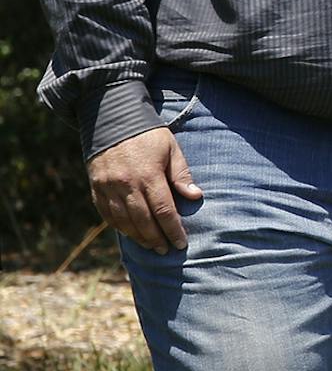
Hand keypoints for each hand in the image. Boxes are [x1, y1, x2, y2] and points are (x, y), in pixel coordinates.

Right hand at [87, 127, 201, 253]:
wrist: (112, 120)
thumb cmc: (148, 135)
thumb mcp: (171, 149)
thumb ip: (181, 175)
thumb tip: (195, 197)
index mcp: (148, 175)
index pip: (163, 210)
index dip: (173, 229)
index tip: (181, 243)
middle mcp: (126, 185)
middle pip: (143, 220)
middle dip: (156, 238)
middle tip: (166, 250)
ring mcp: (108, 187)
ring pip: (123, 221)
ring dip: (138, 237)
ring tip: (151, 246)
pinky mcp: (96, 188)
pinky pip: (106, 214)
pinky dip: (118, 226)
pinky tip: (129, 233)